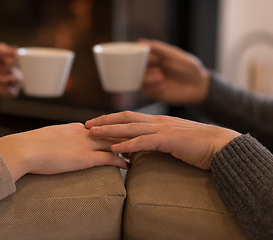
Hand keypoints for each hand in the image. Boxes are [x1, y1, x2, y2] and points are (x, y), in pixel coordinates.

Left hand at [0, 42, 19, 98]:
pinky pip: (13, 92)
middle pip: (19, 69)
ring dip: (14, 82)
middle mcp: (3, 68)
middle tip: (4, 71)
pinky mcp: (0, 90)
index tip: (8, 61)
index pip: (16, 57)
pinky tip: (6, 91)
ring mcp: (3, 79)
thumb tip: (16, 49)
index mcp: (1, 57)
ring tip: (2, 81)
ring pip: (18, 81)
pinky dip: (13, 92)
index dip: (17, 59)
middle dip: (15, 71)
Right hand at [0, 123, 128, 180]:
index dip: (110, 132)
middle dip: (125, 136)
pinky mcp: (85, 157)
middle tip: (137, 141)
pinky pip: (110, 158)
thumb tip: (55, 144)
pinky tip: (129, 166)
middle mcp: (83, 133)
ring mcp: (85, 144)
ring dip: (128, 148)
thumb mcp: (46, 137)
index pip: (98, 128)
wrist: (24, 149)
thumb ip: (56, 139)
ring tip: (138, 153)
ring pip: (114, 143)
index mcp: (74, 128)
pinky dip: (121, 161)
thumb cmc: (30, 145)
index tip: (119, 134)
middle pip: (111, 132)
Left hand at [86, 111, 240, 169]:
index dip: (110, 118)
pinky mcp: (169, 140)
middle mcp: (157, 122)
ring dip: (109, 130)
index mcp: (157, 121)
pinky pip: (144, 142)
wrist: (219, 145)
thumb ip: (155, 142)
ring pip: (130, 127)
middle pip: (125, 118)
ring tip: (92, 133)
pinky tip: (114, 147)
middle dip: (103, 121)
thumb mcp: (172, 140)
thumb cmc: (197, 145)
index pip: (129, 117)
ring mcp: (163, 129)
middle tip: (85, 125)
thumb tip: (138, 148)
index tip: (95, 122)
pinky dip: (127, 144)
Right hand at [139, 39, 209, 104]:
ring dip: (148, 80)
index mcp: (153, 58)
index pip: (138, 56)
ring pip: (140, 81)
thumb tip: (140, 41)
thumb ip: (158, 48)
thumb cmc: (188, 67)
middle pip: (136, 69)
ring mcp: (151, 82)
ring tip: (161, 78)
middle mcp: (150, 70)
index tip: (140, 58)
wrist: (198, 86)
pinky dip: (152, 89)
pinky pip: (146, 91)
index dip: (136, 57)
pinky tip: (163, 86)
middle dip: (143, 70)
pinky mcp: (154, 93)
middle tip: (157, 70)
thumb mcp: (174, 55)